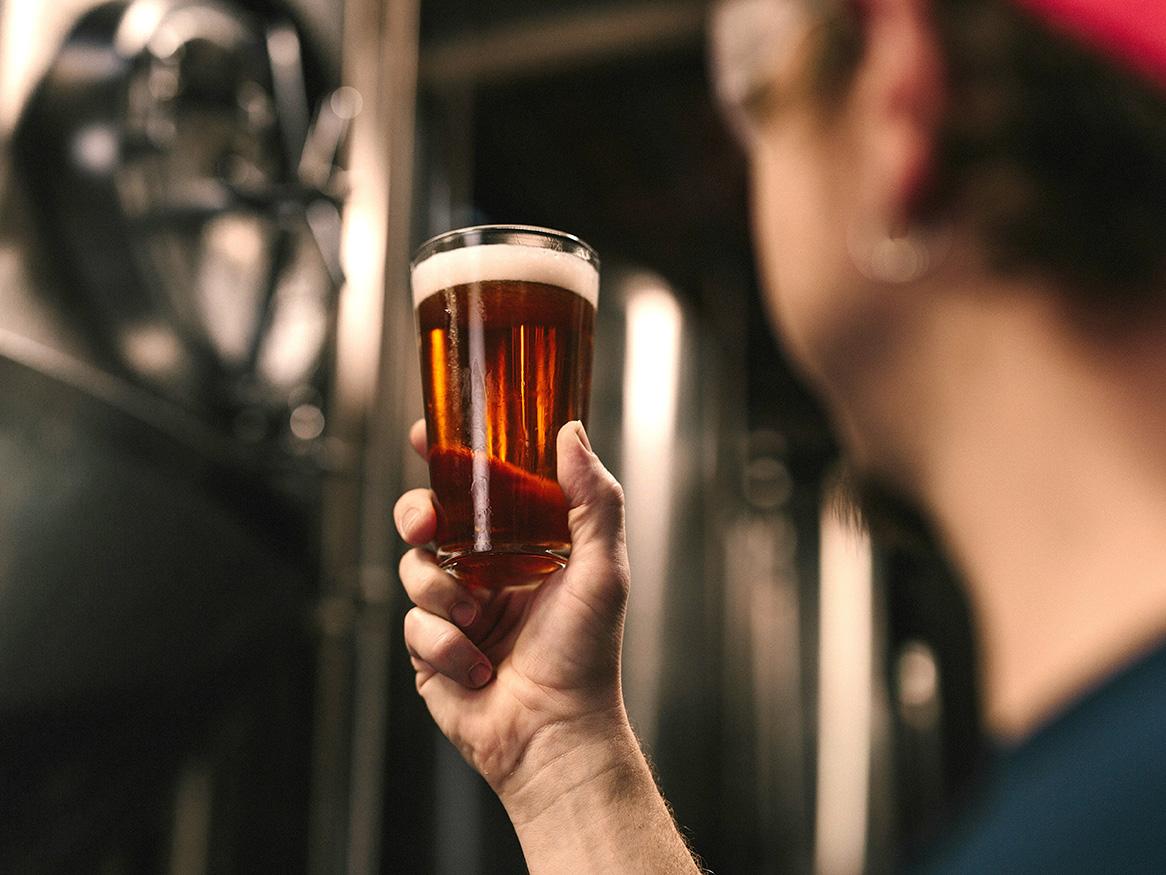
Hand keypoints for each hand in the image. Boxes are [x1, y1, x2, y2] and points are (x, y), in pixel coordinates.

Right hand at [394, 419, 631, 807]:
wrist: (555, 734)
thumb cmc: (587, 654)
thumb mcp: (603, 567)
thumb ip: (593, 498)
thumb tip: (570, 432)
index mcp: (525, 544)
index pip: (480, 487)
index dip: (448, 458)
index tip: (426, 436)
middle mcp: (487, 571)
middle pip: (429, 518)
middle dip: (418, 513)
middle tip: (427, 525)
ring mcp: (456, 610)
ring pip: (414, 569)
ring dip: (441, 593)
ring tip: (477, 621)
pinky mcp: (431, 650)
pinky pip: (413, 626)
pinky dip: (444, 645)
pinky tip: (477, 667)